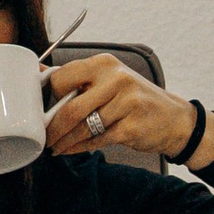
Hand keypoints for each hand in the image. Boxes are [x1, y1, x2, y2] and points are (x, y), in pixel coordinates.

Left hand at [46, 53, 198, 164]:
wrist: (174, 119)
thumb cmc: (135, 99)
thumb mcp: (109, 79)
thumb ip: (78, 77)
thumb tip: (39, 71)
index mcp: (104, 64)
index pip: (62, 78)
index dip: (48, 97)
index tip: (39, 110)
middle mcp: (116, 79)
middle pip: (70, 106)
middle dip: (52, 126)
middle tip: (43, 135)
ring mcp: (126, 103)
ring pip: (82, 127)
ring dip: (63, 140)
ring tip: (54, 146)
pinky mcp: (131, 126)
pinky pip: (96, 140)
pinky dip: (78, 147)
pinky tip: (69, 150)